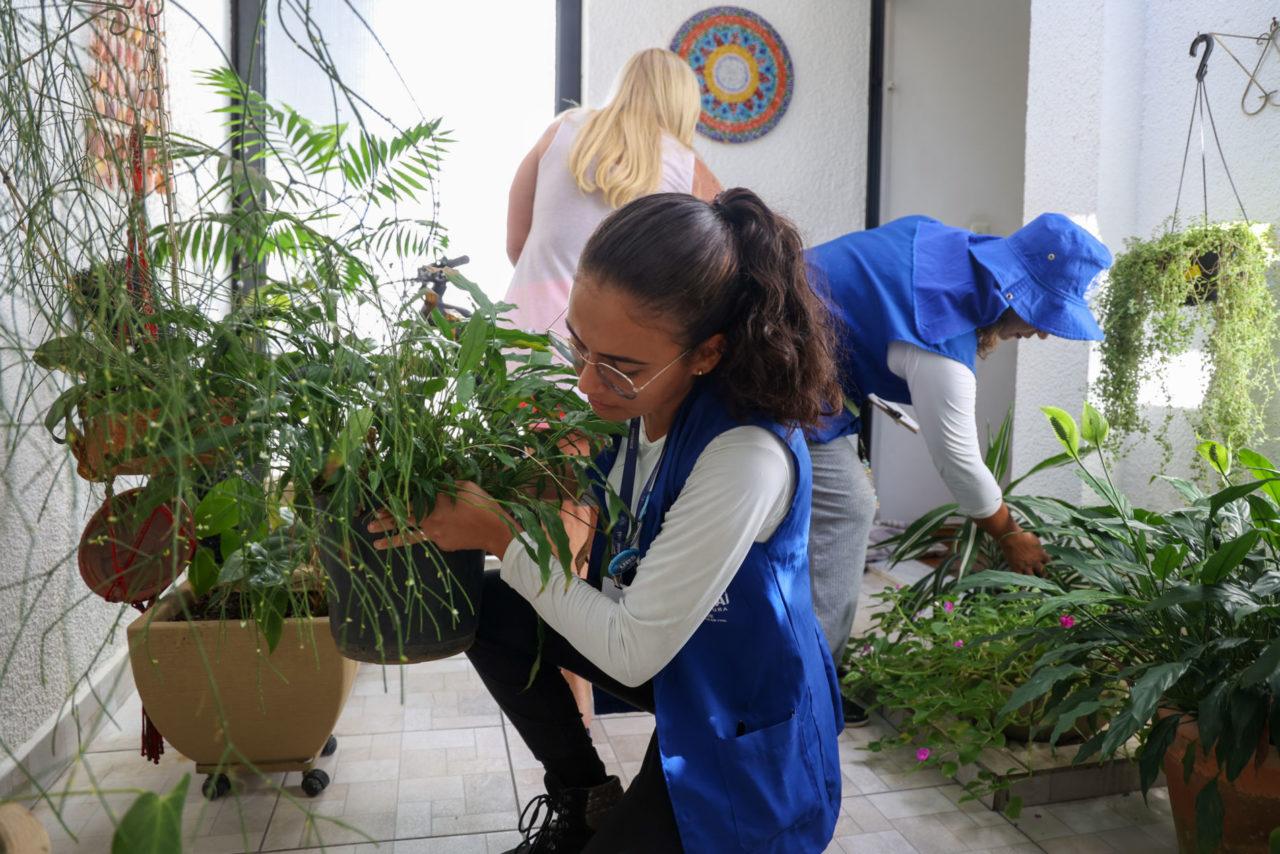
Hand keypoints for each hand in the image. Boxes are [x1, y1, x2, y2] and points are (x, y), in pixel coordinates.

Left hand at [367, 481, 516, 555]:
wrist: (495, 530)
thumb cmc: (482, 504)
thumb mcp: (464, 486)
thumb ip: (445, 485)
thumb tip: (433, 484)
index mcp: (434, 503)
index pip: (407, 503)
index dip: (391, 506)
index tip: (376, 510)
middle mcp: (430, 520)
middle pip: (403, 520)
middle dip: (385, 523)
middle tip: (368, 526)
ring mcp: (435, 535)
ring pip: (411, 536)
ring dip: (392, 540)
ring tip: (376, 544)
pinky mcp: (442, 545)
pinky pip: (431, 538)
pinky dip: (429, 534)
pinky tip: (436, 531)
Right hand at [1000, 531, 1049, 575]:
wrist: (1010, 536)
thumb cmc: (1023, 535)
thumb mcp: (1035, 540)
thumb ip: (1039, 548)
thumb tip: (1041, 550)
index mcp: (1040, 554)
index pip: (1048, 562)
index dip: (1046, 563)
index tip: (1043, 563)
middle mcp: (1034, 562)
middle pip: (1042, 572)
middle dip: (1042, 573)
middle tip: (1040, 574)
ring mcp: (1025, 566)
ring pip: (1032, 577)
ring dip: (1032, 578)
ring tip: (1031, 578)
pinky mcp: (1016, 567)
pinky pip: (1020, 577)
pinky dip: (1021, 579)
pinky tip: (1021, 580)